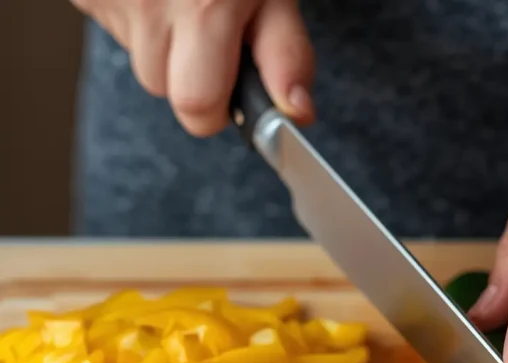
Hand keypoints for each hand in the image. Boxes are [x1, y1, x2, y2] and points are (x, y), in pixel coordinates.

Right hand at [71, 0, 314, 136]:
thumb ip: (286, 53)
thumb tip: (297, 111)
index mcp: (203, 8)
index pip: (196, 107)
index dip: (216, 108)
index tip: (228, 87)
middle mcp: (149, 3)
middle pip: (162, 87)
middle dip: (189, 75)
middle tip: (208, 31)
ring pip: (138, 58)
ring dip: (163, 42)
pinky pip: (114, 25)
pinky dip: (137, 14)